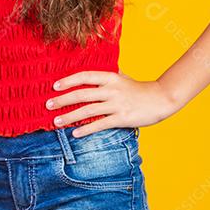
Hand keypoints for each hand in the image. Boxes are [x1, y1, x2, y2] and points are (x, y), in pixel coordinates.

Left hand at [46, 69, 178, 136]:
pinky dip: (85, 129)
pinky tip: (75, 133)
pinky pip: (99, 124)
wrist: (161, 99)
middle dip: (62, 100)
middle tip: (48, 105)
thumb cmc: (141, 89)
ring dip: (69, 116)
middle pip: (81, 94)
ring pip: (87, 111)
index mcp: (111, 77)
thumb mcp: (124, 78)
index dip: (68, 81)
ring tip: (56, 122)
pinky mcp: (122, 118)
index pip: (84, 77)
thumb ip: (109, 76)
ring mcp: (116, 104)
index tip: (55, 86)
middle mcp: (111, 90)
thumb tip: (93, 76)